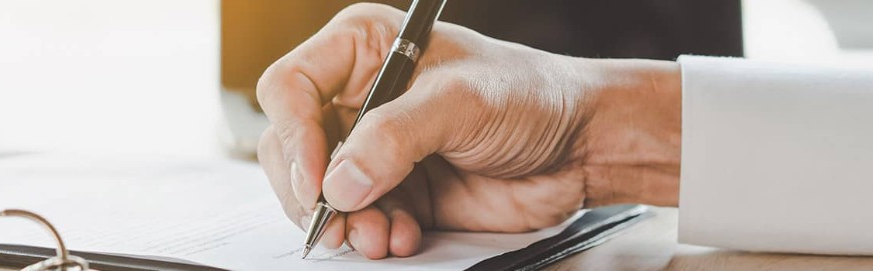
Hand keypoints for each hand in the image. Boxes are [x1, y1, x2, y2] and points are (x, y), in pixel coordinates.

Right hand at [256, 3, 682, 258]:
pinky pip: (358, 219)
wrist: (582, 146)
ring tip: (378, 236)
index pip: (289, 88)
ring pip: (320, 192)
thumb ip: (395, 137)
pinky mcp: (394, 190)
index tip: (317, 178)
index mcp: (361, 50)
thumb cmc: (531, 95)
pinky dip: (375, 235)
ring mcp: (374, 148)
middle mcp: (358, 98)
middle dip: (313, 191)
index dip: (293, 135)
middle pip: (292, 147)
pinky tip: (405, 235)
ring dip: (345, 222)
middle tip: (336, 221)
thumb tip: (340, 181)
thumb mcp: (461, 102)